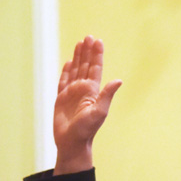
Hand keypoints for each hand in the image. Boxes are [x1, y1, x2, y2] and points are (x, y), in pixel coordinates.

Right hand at [53, 36, 120, 174]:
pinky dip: (66, 71)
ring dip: (77, 57)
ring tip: (80, 43)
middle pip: (85, 65)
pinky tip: (68, 62)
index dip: (96, 54)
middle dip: (87, 51)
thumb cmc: (86, 130)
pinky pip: (63, 81)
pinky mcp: (61, 99)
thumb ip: (107, 95)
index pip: (95, 68)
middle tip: (89, 36)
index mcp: (92, 91)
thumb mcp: (99, 112)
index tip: (97, 41)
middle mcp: (83, 89)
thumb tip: (118, 80)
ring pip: (75, 70)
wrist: (72, 143)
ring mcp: (72, 93)